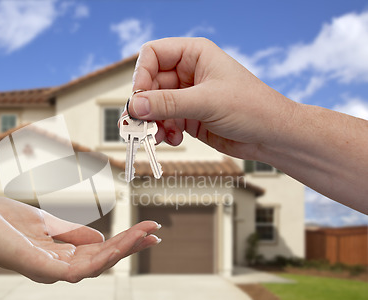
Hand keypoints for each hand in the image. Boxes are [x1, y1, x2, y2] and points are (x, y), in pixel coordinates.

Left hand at [0, 197, 160, 282]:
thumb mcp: (47, 223)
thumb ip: (73, 233)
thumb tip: (101, 240)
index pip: (100, 251)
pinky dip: (99, 259)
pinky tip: (116, 246)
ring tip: (143, 235)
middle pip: (103, 259)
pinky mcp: (42, 269)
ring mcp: (52, 270)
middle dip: (130, 246)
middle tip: (154, 232)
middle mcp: (60, 266)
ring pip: (95, 265)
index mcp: (62, 255)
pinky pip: (77, 270)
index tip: (147, 230)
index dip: (124, 242)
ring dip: (121, 251)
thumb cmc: (7, 222)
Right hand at [128, 37, 297, 160]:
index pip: (154, 54)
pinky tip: (174, 138)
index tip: (139, 98)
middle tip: (141, 124)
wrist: (271, 136)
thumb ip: (168, 104)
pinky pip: (164, 121)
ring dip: (153, 122)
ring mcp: (187, 96)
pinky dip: (164, 132)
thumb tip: (135, 105)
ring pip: (154, 105)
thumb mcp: (207, 102)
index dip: (142, 74)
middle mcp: (188, 73)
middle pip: (150, 83)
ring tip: (159, 136)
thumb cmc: (252, 108)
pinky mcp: (188, 116)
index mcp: (195, 54)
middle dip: (145, 105)